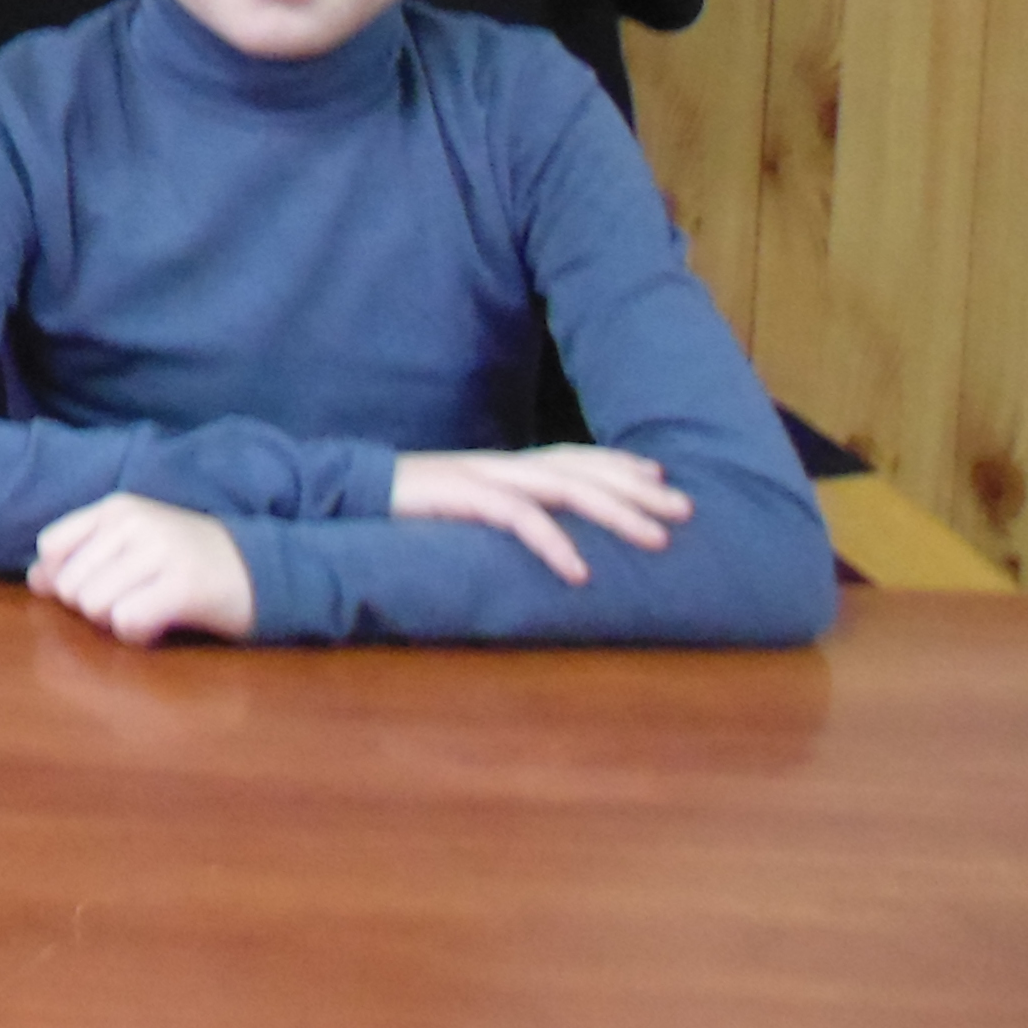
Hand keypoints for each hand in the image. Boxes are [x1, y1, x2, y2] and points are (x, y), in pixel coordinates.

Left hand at [29, 492, 255, 645]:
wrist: (262, 568)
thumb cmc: (186, 560)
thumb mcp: (132, 545)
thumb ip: (82, 557)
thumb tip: (34, 580)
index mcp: (117, 508)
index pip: (52, 546)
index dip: (62, 578)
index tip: (96, 586)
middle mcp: (136, 523)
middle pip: (70, 585)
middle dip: (92, 606)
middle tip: (131, 601)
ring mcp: (161, 552)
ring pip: (95, 605)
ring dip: (116, 621)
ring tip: (149, 609)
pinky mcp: (184, 586)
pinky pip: (128, 622)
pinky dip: (138, 635)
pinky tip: (160, 624)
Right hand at [388, 443, 689, 584]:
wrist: (342, 492)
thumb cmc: (401, 507)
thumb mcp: (461, 505)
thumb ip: (499, 510)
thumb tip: (538, 529)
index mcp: (502, 466)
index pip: (572, 456)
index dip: (618, 464)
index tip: (661, 477)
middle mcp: (501, 465)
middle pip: (582, 469)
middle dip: (637, 490)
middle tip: (685, 510)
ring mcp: (482, 477)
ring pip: (564, 488)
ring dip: (615, 514)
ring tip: (656, 541)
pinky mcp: (460, 497)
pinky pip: (517, 518)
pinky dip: (553, 543)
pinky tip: (580, 571)